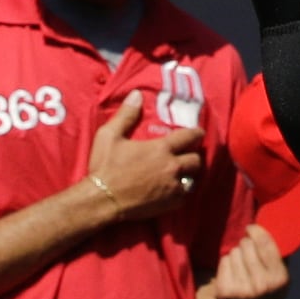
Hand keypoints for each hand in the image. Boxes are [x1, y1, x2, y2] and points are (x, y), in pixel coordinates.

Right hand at [83, 89, 200, 220]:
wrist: (101, 200)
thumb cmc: (105, 167)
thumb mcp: (109, 136)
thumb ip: (126, 115)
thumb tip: (137, 94)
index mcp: (161, 149)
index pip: (190, 136)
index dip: (196, 133)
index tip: (198, 133)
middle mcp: (172, 167)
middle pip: (196, 160)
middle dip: (193, 156)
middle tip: (186, 155)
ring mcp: (173, 187)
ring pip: (193, 179)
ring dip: (188, 175)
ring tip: (181, 174)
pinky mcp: (170, 204)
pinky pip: (184, 196)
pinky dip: (181, 192)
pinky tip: (173, 190)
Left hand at [211, 222, 289, 298]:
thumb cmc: (267, 288)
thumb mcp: (281, 275)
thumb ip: (279, 254)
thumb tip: (273, 225)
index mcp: (279, 279)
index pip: (265, 245)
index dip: (256, 231)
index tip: (251, 228)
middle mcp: (261, 286)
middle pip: (247, 246)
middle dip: (246, 244)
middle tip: (248, 250)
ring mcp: (242, 290)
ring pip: (234, 252)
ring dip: (237, 254)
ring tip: (241, 266)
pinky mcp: (224, 292)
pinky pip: (224, 261)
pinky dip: (227, 263)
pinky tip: (233, 274)